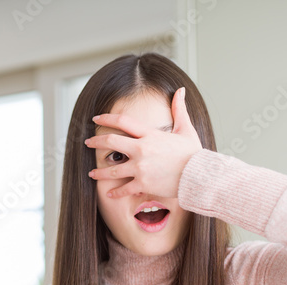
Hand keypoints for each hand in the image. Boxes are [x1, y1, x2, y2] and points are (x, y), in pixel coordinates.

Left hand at [84, 86, 202, 199]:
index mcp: (150, 134)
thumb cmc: (193, 154)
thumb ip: (179, 109)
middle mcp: (141, 149)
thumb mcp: (186, 129)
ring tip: (91, 173)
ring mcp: (140, 168)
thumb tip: (180, 90)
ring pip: (112, 169)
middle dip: (96, 142)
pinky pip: (124, 188)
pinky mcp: (142, 184)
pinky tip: (109, 193)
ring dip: (99, 171)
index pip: (123, 121)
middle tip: (87, 143)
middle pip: (111, 142)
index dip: (107, 118)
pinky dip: (115, 192)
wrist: (199, 176)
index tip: (96, 118)